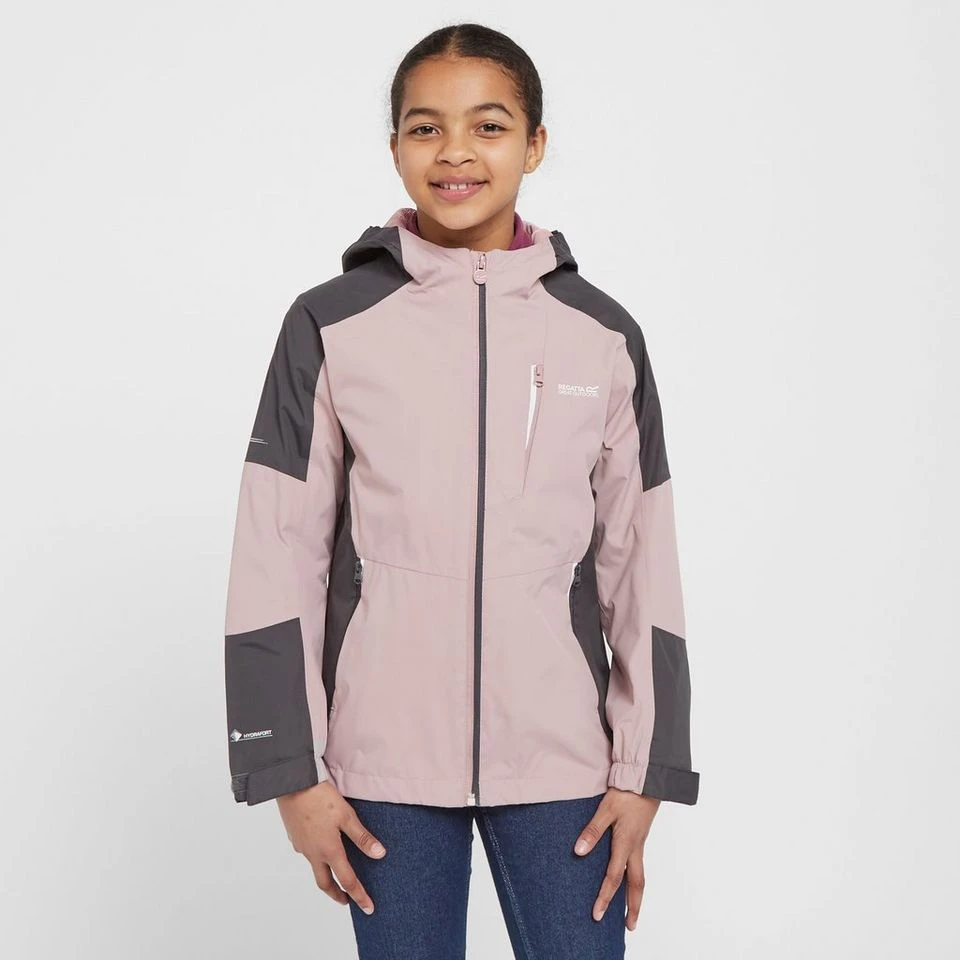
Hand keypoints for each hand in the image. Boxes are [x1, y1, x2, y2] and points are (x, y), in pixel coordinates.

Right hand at [276, 779, 386, 914]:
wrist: (292, 783)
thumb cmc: (320, 797)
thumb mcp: (347, 815)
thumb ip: (362, 837)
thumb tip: (379, 855)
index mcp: (329, 850)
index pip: (347, 881)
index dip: (359, 895)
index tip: (368, 908)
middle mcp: (313, 853)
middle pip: (325, 883)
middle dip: (337, 895)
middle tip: (347, 901)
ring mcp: (302, 846)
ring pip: (314, 868)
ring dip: (326, 876)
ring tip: (335, 874)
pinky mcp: (294, 837)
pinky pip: (307, 853)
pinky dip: (316, 858)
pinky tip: (321, 847)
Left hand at [573, 787, 659, 930]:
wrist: (648, 780)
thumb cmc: (626, 793)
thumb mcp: (606, 809)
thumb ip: (593, 830)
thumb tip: (579, 851)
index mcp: (626, 843)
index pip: (614, 876)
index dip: (605, 896)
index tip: (597, 914)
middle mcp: (635, 848)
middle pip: (636, 885)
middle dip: (632, 907)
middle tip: (629, 926)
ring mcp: (640, 844)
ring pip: (640, 876)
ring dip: (636, 896)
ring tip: (631, 912)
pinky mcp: (640, 838)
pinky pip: (639, 865)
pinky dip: (636, 880)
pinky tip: (629, 881)